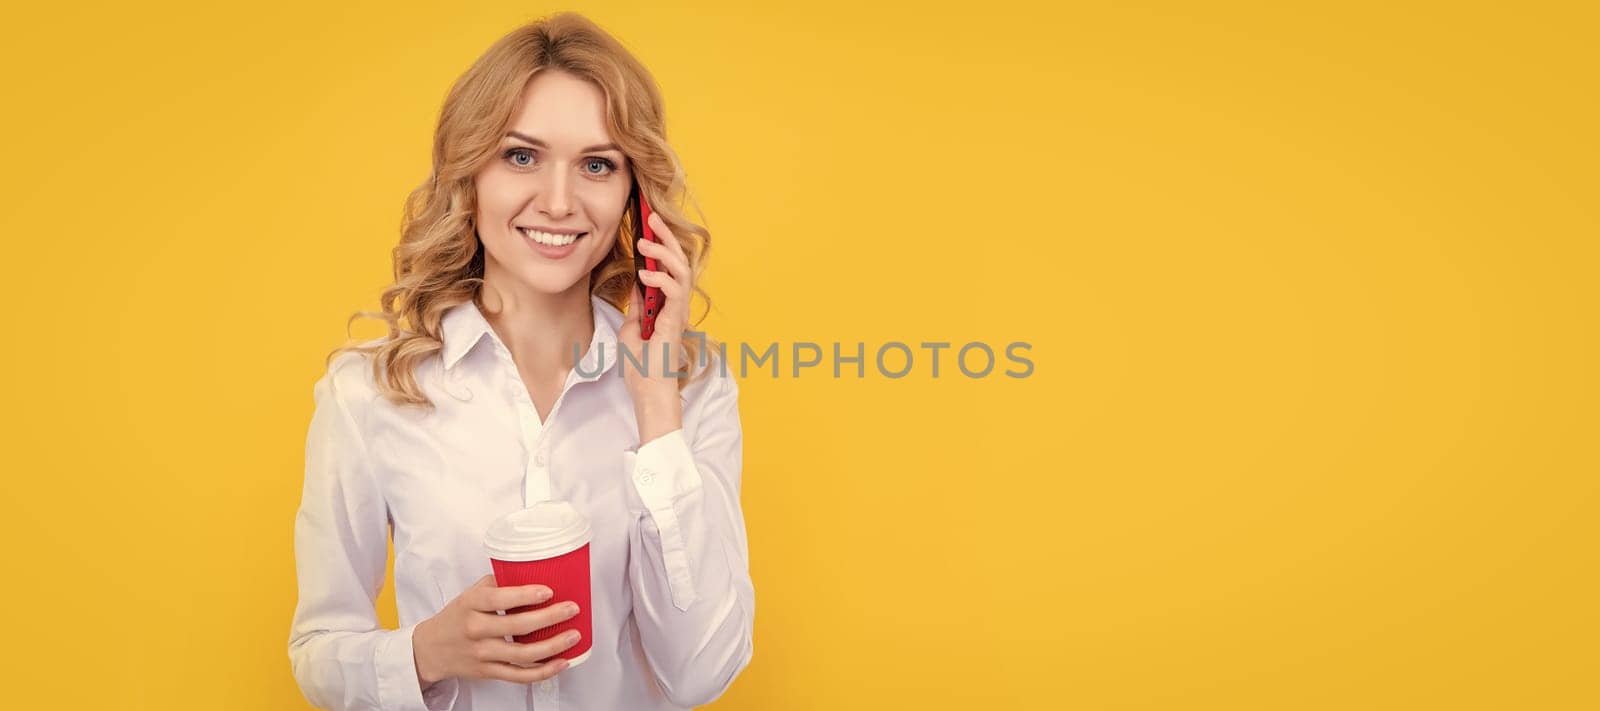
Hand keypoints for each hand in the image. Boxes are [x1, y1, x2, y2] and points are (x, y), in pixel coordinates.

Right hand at [412, 574, 582, 688]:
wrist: (430, 649)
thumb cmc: (456, 617)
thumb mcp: (470, 594)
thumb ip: (498, 584)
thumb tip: (532, 573)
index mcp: (471, 605)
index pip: (500, 599)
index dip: (526, 595)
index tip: (548, 591)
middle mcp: (476, 630)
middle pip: (517, 627)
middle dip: (550, 617)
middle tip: (572, 609)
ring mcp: (483, 654)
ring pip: (522, 655)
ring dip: (553, 646)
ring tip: (573, 635)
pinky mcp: (488, 672)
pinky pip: (519, 675)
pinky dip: (543, 672)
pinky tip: (561, 662)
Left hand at [619, 211, 690, 441]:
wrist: (648, 391)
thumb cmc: (642, 365)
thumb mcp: (632, 327)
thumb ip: (637, 305)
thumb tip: (636, 282)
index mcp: (665, 303)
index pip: (666, 265)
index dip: (659, 242)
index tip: (645, 222)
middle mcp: (676, 303)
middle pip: (677, 260)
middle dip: (665, 236)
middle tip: (651, 217)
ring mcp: (678, 311)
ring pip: (680, 270)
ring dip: (663, 253)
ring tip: (645, 242)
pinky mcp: (676, 320)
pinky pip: (674, 292)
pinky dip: (661, 279)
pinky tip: (645, 274)